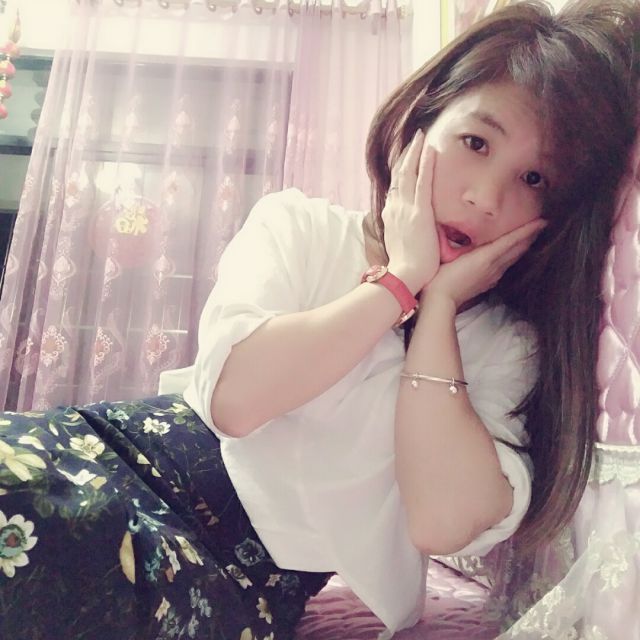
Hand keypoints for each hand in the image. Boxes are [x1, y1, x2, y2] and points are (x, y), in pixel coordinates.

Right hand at [383, 130, 440, 294]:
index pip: (395, 189)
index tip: (405, 159)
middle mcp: (394, 209)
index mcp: (391, 217)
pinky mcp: (418, 212)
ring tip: (420, 136)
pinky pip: (422, 182)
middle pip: (398, 176)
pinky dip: (424, 163)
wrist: (405, 276)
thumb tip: (409, 230)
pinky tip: (430, 148)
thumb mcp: (400, 246)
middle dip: (405, 156)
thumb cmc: (405, 268)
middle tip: (413, 139)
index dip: (400, 172)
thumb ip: (403, 233)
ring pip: (407, 174)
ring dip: (413, 153)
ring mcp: (405, 209)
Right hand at [423, 218, 546, 309]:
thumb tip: (464, 230)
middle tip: (541, 226)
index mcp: (487, 256)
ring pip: (513, 259)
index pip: (512, 240)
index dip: (528, 230)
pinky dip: (512, 258)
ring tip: (531, 238)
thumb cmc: (441, 276)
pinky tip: (510, 257)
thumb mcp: (451, 254)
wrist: (442, 301)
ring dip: (523, 248)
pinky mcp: (488, 283)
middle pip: (518, 249)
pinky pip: (505, 267)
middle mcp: (494, 265)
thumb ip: (461, 242)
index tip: (543, 221)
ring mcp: (493, 276)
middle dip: (530, 237)